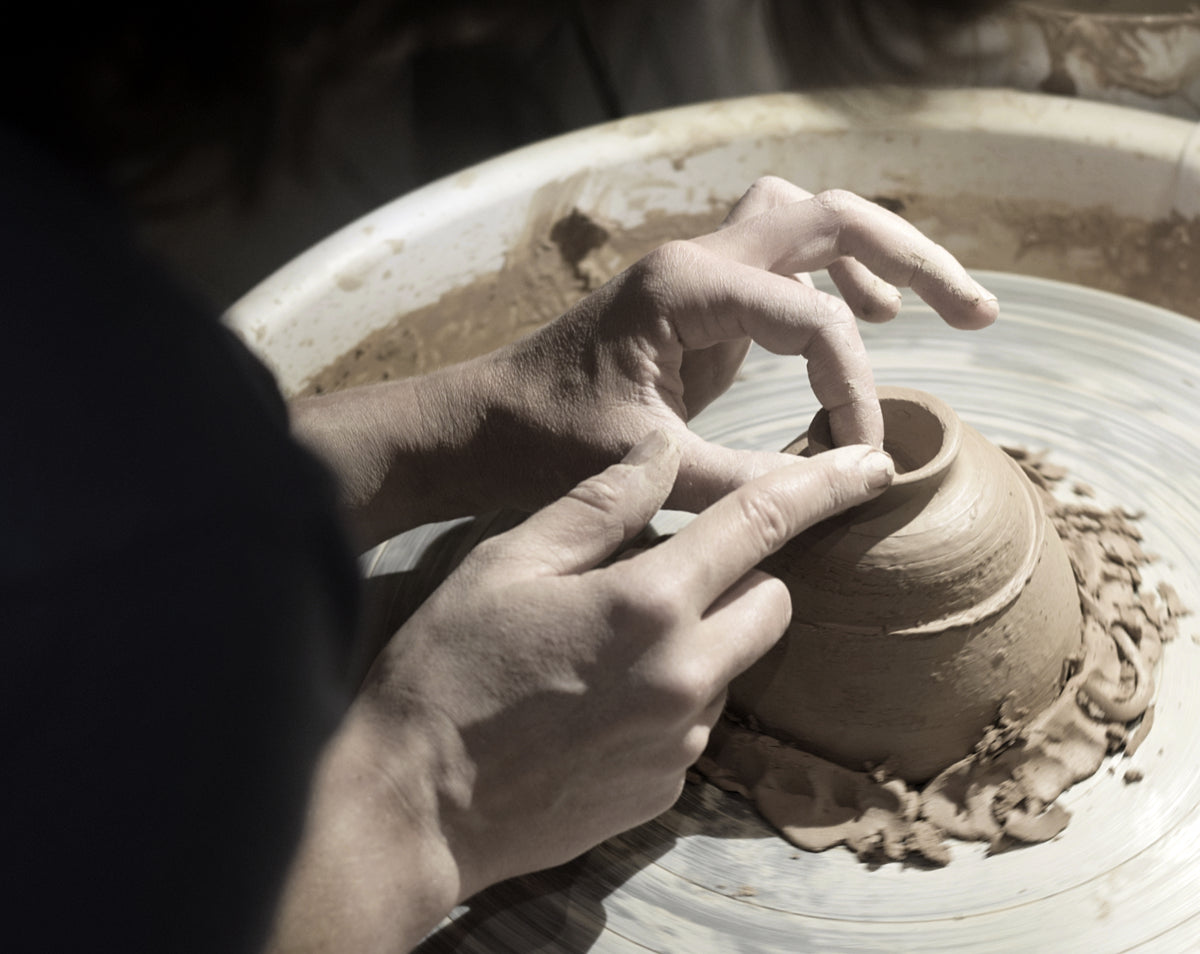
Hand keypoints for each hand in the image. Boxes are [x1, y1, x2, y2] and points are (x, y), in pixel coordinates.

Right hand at [266, 431, 893, 950]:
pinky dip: (673, 697)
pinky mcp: (670, 786)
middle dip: (741, 576)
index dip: (821, 485)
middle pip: (772, 600)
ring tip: (608, 650)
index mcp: (648, 602)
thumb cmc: (449, 668)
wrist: (415, 805)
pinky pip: (700, 720)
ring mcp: (684, 739)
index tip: (871, 467)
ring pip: (735, 662)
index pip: (760, 524)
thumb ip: (600, 502)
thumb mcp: (509, 561)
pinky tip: (600, 704)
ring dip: (701, 640)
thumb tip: (661, 447)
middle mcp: (686, 674)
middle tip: (661, 574)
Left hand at [483, 177, 995, 512]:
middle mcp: (697, 261)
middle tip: (977, 314)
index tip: (862, 455)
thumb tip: (850, 485)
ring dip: (877, 254)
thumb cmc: (545, 440)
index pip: (812, 320)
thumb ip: (749, 485)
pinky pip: (784, 264)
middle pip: (830, 219)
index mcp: (684, 288)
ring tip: (933, 310)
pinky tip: (865, 317)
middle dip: (911, 257)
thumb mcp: (648, 469)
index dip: (853, 388)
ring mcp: (698, 273)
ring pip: (808, 225)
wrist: (485, 420)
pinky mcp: (700, 300)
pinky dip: (832, 280)